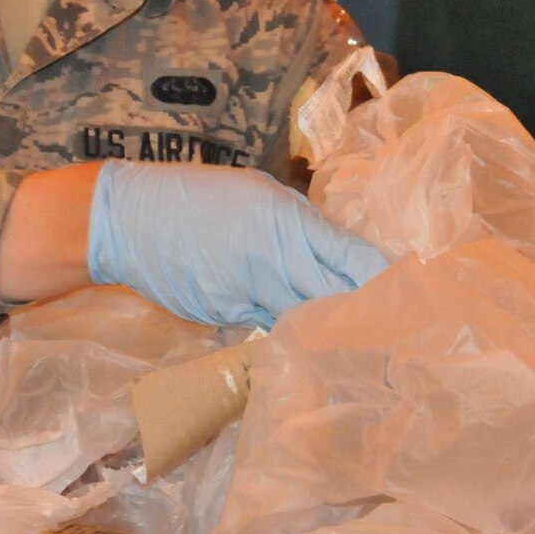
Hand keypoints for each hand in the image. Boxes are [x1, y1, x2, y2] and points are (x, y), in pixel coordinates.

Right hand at [85, 161, 388, 328]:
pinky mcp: (224, 315)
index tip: (409, 295)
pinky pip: (265, 324)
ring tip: (353, 340)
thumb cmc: (194, 195)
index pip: (350, 257)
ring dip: (324, 327)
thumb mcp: (255, 192)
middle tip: (392, 330)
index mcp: (284, 220)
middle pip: (333, 297)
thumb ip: (298, 225)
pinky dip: (282, 327)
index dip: (381, 281)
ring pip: (301, 319)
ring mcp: (246, 293)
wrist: (125, 219)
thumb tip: (332, 253)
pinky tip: (292, 332)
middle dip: (361, 313)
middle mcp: (271, 259)